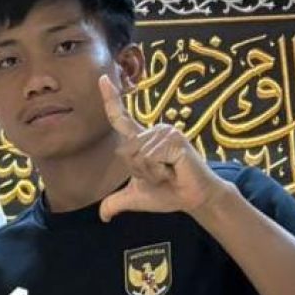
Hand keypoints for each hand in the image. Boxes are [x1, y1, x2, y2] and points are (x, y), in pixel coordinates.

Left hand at [98, 75, 228, 221]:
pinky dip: (160, 171)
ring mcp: (165, 132)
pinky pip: (152, 157)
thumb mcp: (135, 198)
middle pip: (125, 151)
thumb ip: (115, 203)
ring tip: (168, 173)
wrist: (192, 200)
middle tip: (160, 175)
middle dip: (139, 172)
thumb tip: (103, 216)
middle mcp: (152, 131)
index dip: (111, 98)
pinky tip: (174, 171)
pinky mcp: (175, 139)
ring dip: (151, 172)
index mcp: (140, 140)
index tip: (103, 78)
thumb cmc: (167, 193)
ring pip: (138, 155)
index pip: (120, 117)